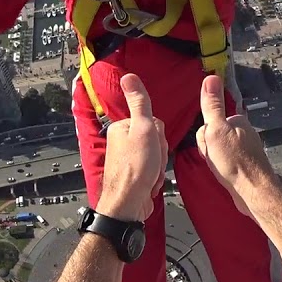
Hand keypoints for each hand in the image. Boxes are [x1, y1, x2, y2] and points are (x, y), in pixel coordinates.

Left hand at [98, 74, 166, 222]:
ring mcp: (127, 158)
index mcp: (121, 128)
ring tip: (151, 175)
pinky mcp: (133, 173)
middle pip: (155, 138)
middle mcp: (121, 141)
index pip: (153, 122)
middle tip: (153, 162)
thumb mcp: (143, 129)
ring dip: (159, 166)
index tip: (153, 146)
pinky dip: (155, 176)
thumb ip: (139, 103)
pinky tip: (150, 183)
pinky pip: (153, 169)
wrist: (129, 205)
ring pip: (156, 154)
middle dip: (160, 153)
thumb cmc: (136, 169)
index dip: (158, 135)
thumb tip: (129, 76)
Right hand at [195, 75, 274, 214]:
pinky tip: (225, 175)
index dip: (205, 135)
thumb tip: (211, 78)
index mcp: (238, 121)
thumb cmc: (236, 163)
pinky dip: (221, 170)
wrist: (253, 193)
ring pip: (217, 151)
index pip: (209, 122)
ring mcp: (244, 150)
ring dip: (214, 161)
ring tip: (221, 169)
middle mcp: (243, 133)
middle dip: (209, 149)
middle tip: (216, 158)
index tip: (211, 144)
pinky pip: (224, 163)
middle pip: (212, 137)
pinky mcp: (244, 165)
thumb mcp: (216, 130)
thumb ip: (212, 105)